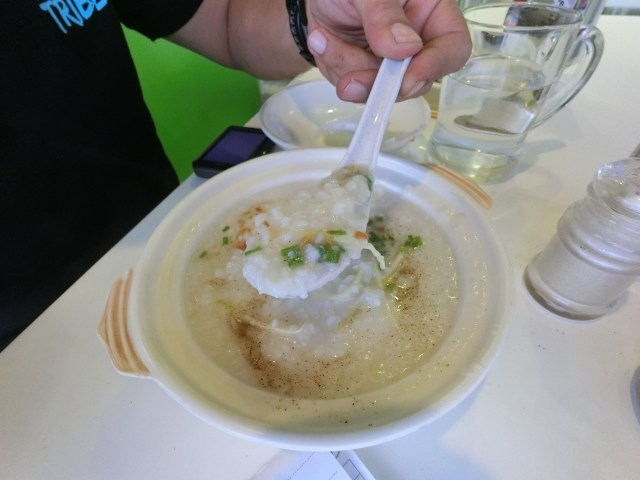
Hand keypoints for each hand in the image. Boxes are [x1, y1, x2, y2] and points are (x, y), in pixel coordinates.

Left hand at [305, 0, 470, 101]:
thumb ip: (385, 14)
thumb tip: (406, 48)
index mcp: (432, 12)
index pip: (453, 46)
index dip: (435, 66)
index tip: (406, 78)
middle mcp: (418, 41)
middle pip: (415, 79)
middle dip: (379, 81)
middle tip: (350, 79)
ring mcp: (392, 63)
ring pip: (381, 88)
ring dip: (347, 69)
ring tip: (321, 37)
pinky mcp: (366, 74)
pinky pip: (355, 86)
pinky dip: (334, 65)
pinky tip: (321, 40)